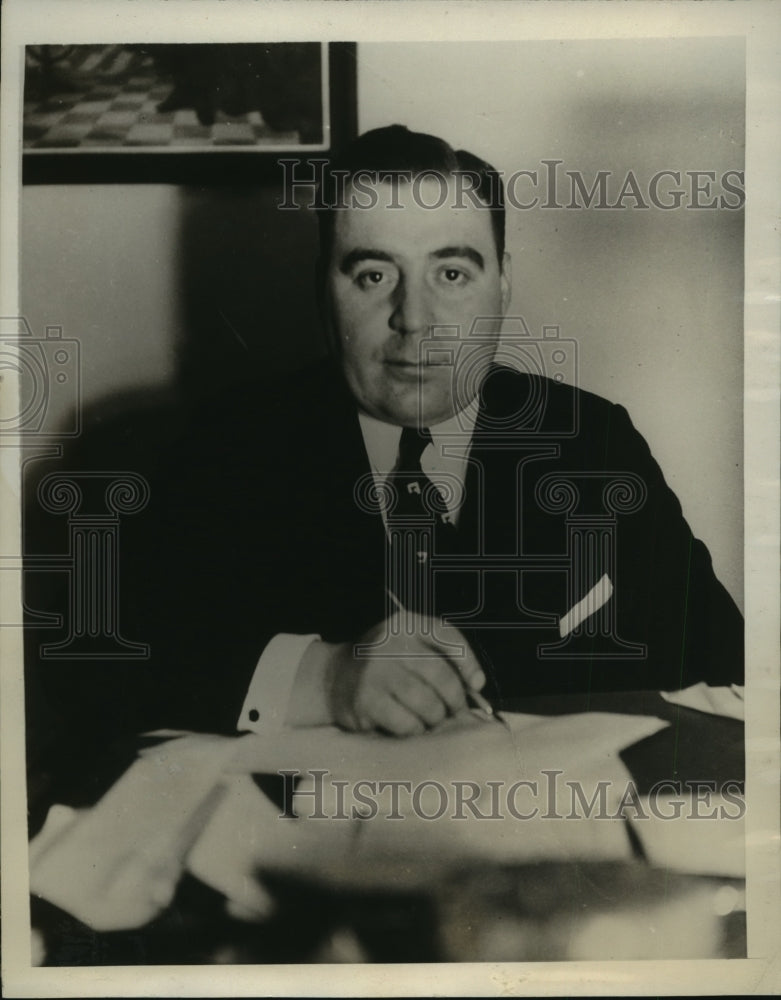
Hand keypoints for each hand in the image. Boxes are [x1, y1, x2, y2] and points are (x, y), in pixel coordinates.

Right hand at [295, 611, 485, 735]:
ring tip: (430, 717)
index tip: (477, 684)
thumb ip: (440, 655)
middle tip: (453, 709)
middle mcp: (389, 643)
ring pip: (427, 703)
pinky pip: (407, 722)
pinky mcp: (365, 700)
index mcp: (405, 624)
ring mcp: (375, 671)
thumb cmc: (384, 664)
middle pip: (441, 676)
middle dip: (454, 699)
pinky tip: (408, 724)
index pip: (446, 635)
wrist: (334, 676)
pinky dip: (415, 728)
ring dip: (435, 716)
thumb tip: (476, 686)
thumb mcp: (408, 644)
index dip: (468, 661)